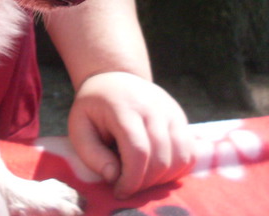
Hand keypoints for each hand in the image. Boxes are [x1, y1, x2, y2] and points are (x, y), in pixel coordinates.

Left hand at [67, 72, 194, 198]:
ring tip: (141, 177)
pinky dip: (176, 169)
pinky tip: (156, 170)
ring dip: (162, 178)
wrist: (114, 78)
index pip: (138, 151)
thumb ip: (92, 154)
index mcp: (124, 107)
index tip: (119, 191)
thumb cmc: (94, 108)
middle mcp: (153, 106)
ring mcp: (171, 111)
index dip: (131, 179)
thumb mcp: (79, 127)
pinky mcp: (181, 118)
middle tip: (127, 186)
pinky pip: (190, 153)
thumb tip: (114, 176)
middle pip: (161, 158)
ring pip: (181, 157)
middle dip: (145, 183)